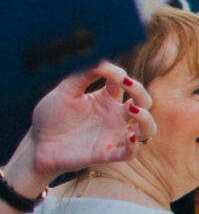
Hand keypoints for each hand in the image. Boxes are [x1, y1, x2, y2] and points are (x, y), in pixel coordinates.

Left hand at [16, 62, 152, 181]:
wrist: (36, 145)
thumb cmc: (50, 117)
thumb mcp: (64, 91)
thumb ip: (81, 75)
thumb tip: (100, 60)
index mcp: (105, 99)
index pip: (125, 82)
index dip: (120, 74)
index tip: (105, 70)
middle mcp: (114, 116)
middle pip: (144, 102)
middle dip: (141, 92)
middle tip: (127, 85)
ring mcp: (113, 135)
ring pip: (147, 129)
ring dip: (146, 119)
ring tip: (132, 110)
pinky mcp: (106, 153)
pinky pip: (130, 153)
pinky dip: (134, 146)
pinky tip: (129, 136)